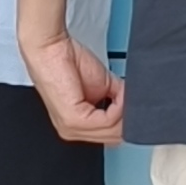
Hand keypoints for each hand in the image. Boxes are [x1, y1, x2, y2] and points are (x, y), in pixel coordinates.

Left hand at [26, 32, 122, 146]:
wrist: (51, 47)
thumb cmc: (68, 61)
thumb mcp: (103, 86)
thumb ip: (119, 101)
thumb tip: (134, 107)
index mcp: (77, 126)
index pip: (111, 136)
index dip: (127, 121)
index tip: (133, 105)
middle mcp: (71, 131)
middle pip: (114, 137)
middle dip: (128, 117)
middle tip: (130, 98)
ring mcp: (71, 128)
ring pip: (114, 131)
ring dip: (124, 109)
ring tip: (122, 93)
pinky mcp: (73, 119)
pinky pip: (108, 120)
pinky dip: (119, 105)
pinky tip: (117, 94)